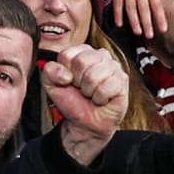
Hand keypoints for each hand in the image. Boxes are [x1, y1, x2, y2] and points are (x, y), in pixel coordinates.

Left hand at [43, 43, 127, 165]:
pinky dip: (99, 98)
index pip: (67, 55)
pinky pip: (105, 88)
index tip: (68, 81)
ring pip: (93, 76)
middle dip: (77, 82)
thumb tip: (65, 73)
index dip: (64, 72)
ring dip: (88, 91)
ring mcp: (113, 67)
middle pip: (81, 62)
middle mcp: (100, 55)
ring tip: (91, 94)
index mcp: (82, 51)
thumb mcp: (51, 84)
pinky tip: (101, 99)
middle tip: (81, 89)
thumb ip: (50, 71)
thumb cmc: (72, 100)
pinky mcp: (123, 80)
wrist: (86, 122)